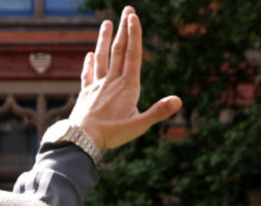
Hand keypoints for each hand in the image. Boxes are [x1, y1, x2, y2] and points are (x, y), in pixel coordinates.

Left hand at [69, 6, 181, 149]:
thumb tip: (178, 100)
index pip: (133, 55)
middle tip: (127, 9)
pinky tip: (89, 55)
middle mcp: (112, 81)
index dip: (134, 35)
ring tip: (106, 23)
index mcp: (128, 87)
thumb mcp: (139, 126)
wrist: (82, 138)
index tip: (133, 16)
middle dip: (124, 29)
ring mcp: (98, 86)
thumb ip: (158, 112)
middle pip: (119, 50)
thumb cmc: (112, 134)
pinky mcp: (86, 94)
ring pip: (102, 58)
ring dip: (104, 39)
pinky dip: (89, 63)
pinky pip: (89, 74)